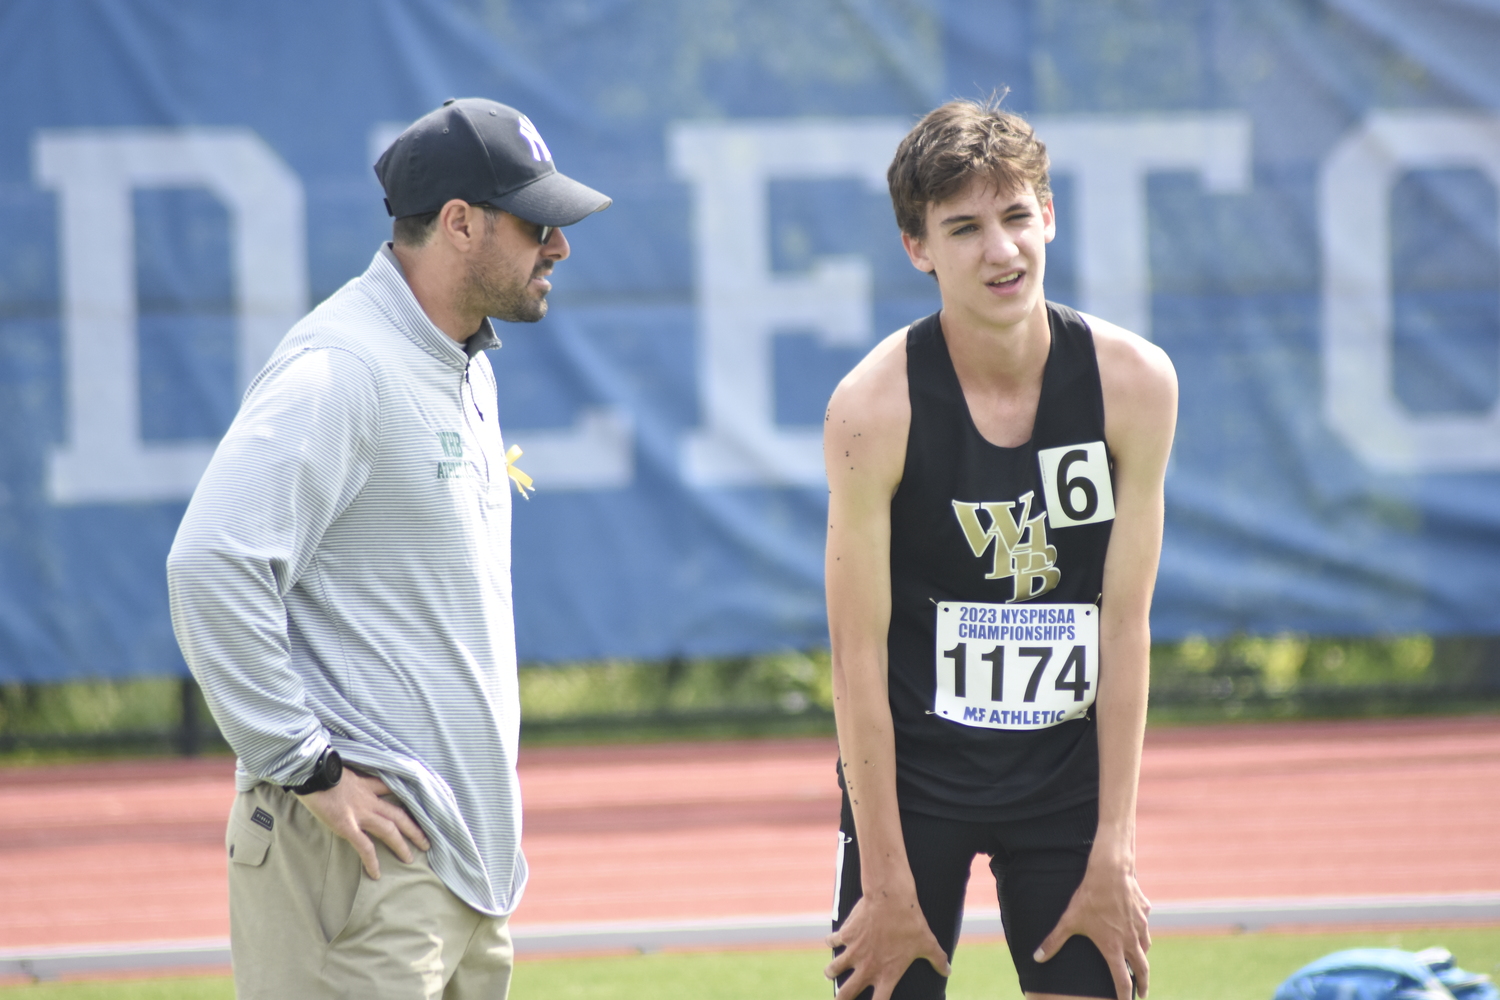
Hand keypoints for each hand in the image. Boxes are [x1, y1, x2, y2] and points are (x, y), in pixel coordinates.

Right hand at [295, 770, 430, 878]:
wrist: (311, 771)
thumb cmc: (319, 769)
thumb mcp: (340, 768)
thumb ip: (347, 777)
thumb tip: (341, 779)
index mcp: (366, 784)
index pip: (391, 790)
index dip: (403, 798)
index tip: (415, 807)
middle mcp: (369, 799)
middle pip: (398, 814)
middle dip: (413, 828)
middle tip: (426, 842)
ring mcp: (360, 813)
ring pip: (389, 830)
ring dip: (401, 845)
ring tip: (410, 859)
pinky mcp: (347, 826)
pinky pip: (364, 846)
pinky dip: (371, 860)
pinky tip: (376, 873)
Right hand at [824, 888, 950, 999]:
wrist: (891, 898)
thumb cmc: (911, 922)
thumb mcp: (927, 943)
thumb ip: (937, 959)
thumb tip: (948, 970)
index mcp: (887, 974)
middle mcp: (867, 967)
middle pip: (846, 994)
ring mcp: (853, 951)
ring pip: (833, 970)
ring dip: (831, 972)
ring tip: (829, 973)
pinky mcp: (846, 934)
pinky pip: (832, 941)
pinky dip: (831, 941)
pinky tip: (832, 940)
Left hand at [1033, 857, 1150, 998]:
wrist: (1110, 872)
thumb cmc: (1089, 898)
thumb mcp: (1069, 920)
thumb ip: (1054, 941)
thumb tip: (1037, 958)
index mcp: (1113, 948)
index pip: (1123, 980)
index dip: (1125, 996)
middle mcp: (1131, 940)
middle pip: (1142, 969)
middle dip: (1143, 984)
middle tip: (1143, 994)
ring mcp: (1140, 926)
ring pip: (1146, 948)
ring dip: (1143, 958)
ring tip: (1140, 964)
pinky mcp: (1144, 912)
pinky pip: (1145, 926)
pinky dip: (1143, 933)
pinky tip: (1137, 929)